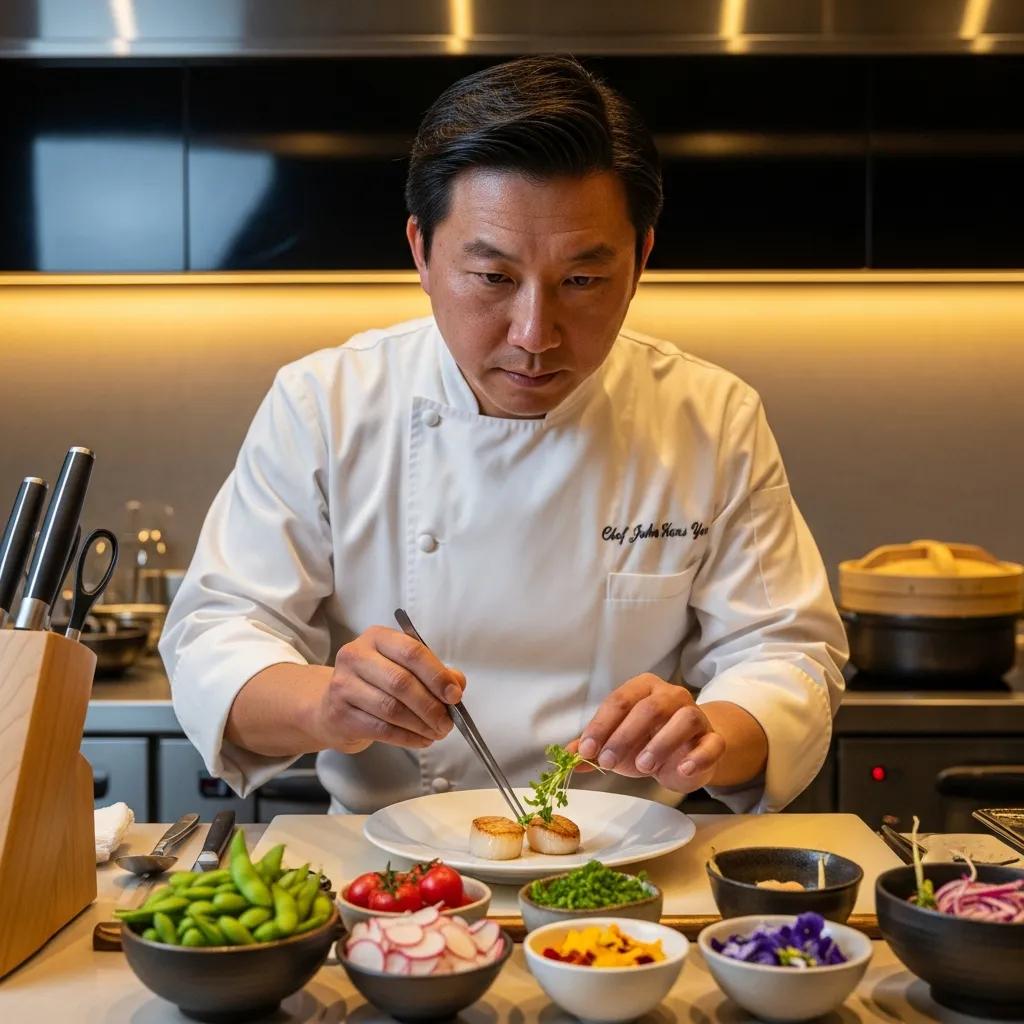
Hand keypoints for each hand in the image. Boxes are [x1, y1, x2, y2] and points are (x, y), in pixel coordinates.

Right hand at [313, 626, 463, 753]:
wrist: (332, 704)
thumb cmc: (376, 682)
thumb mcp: (404, 667)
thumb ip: (434, 672)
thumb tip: (456, 686)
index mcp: (377, 637)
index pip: (412, 651)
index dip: (437, 675)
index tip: (454, 695)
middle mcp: (356, 656)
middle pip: (401, 682)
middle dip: (431, 706)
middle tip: (447, 722)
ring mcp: (344, 685)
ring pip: (391, 708)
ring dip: (421, 725)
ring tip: (437, 733)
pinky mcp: (340, 714)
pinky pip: (381, 729)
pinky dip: (407, 738)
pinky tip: (421, 740)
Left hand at [568, 674, 725, 793]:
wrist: (688, 752)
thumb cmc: (648, 741)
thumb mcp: (617, 743)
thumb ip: (593, 747)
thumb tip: (568, 755)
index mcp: (643, 688)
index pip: (619, 701)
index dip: (601, 725)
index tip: (587, 750)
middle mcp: (671, 695)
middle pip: (649, 708)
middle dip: (624, 736)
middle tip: (607, 762)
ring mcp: (696, 715)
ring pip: (684, 720)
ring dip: (660, 743)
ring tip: (642, 767)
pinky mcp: (714, 739)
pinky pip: (712, 743)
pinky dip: (697, 756)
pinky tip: (681, 769)